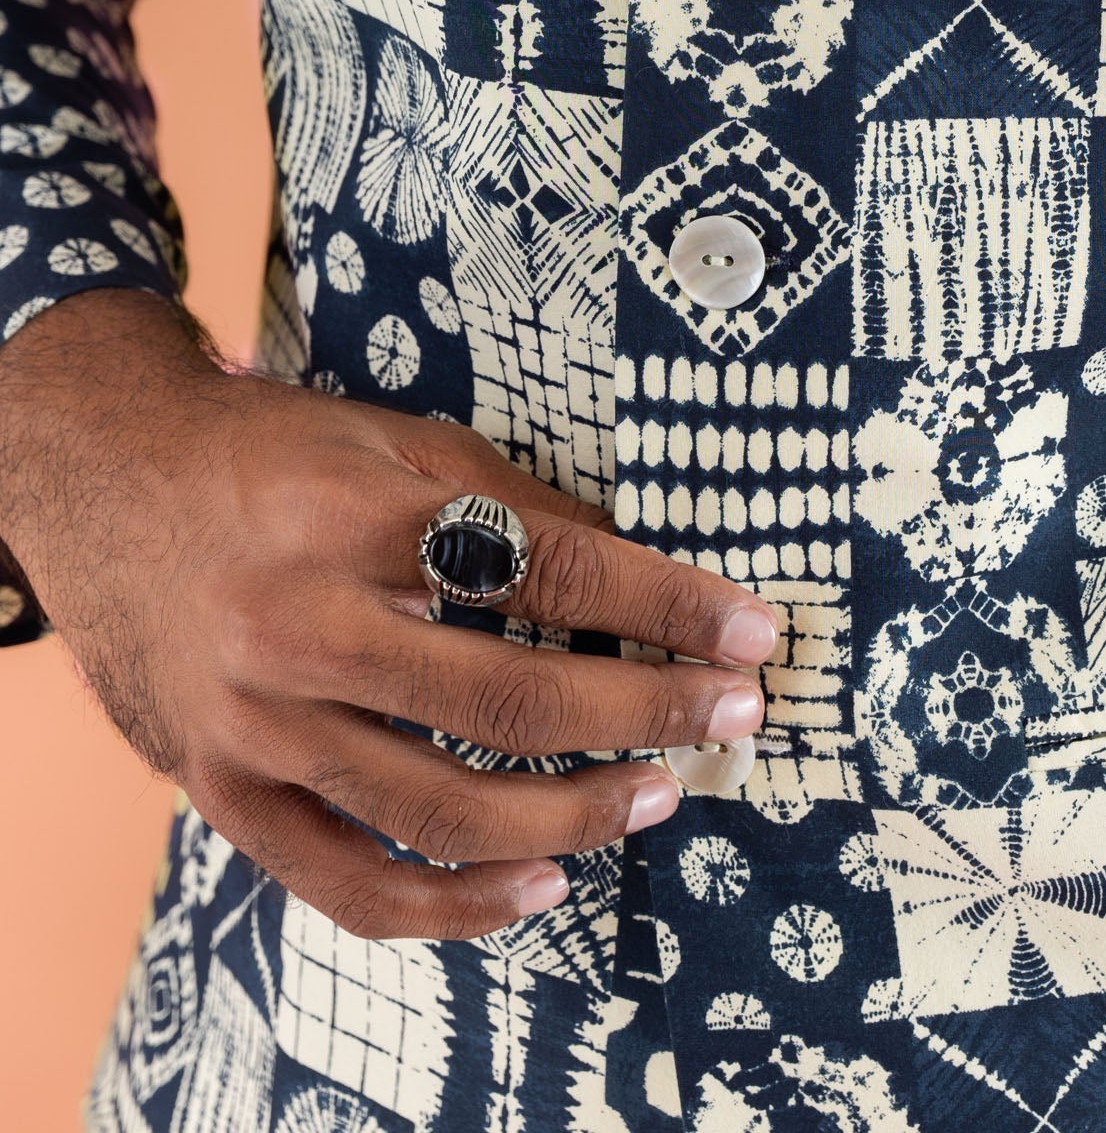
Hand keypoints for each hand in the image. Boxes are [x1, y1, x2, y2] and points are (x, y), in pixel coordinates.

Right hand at [0, 290, 777, 938]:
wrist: (111, 489)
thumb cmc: (272, 459)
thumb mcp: (397, 444)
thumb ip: (512, 508)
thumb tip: (642, 566)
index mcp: (358, 520)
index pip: (551, 571)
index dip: (666, 605)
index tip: (750, 632)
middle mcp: (304, 630)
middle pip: (511, 699)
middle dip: (644, 712)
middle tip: (730, 717)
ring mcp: (260, 727)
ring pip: (442, 810)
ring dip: (572, 815)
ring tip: (655, 794)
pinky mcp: (228, 796)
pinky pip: (353, 884)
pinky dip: (454, 905)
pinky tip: (537, 885)